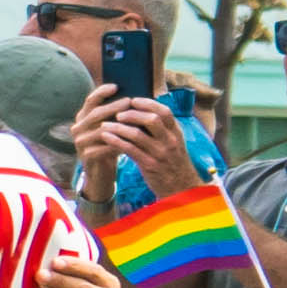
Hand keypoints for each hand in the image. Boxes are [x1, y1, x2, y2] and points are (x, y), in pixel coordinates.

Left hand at [79, 91, 195, 190]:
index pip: (165, 112)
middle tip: (117, 114)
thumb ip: (162, 129)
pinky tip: (106, 137)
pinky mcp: (149, 165)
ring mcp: (160, 153)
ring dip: (118, 128)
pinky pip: (130, 150)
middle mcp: (170, 141)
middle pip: (152, 119)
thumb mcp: (174, 143)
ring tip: (105, 125)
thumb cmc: (173, 163)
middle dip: (132, 114)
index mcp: (176, 132)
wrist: (181, 188)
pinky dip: (116, 141)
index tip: (133, 100)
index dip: (148, 103)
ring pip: (137, 135)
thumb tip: (143, 111)